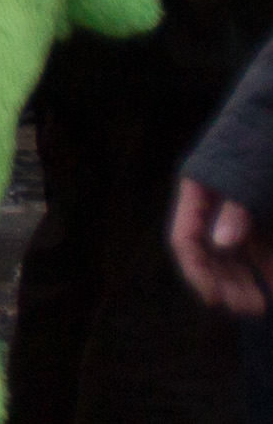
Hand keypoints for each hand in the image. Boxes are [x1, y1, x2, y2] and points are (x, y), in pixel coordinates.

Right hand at [177, 179, 272, 313]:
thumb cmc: (261, 141)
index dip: (197, 272)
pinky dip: (266, 267)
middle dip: (225, 283)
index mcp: (199, 191)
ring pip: (235, 255)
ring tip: (262, 304)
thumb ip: (236, 207)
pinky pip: (260, 248)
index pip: (186, 239)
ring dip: (245, 281)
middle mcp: (215, 206)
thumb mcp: (248, 172)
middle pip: (209, 253)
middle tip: (247, 308)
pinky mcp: (264, 217)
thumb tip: (222, 242)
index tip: (215, 301)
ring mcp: (241, 212)